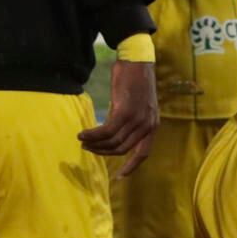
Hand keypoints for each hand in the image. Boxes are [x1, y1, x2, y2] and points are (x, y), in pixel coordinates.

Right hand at [79, 57, 158, 175]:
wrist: (137, 60)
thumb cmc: (135, 79)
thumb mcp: (139, 103)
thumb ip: (132, 119)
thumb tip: (115, 131)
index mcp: (152, 126)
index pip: (143, 153)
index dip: (131, 167)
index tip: (119, 177)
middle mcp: (147, 126)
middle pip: (123, 149)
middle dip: (104, 152)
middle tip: (89, 149)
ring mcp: (137, 119)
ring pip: (113, 141)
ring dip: (95, 144)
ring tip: (83, 141)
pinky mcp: (124, 111)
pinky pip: (106, 130)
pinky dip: (93, 134)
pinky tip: (83, 134)